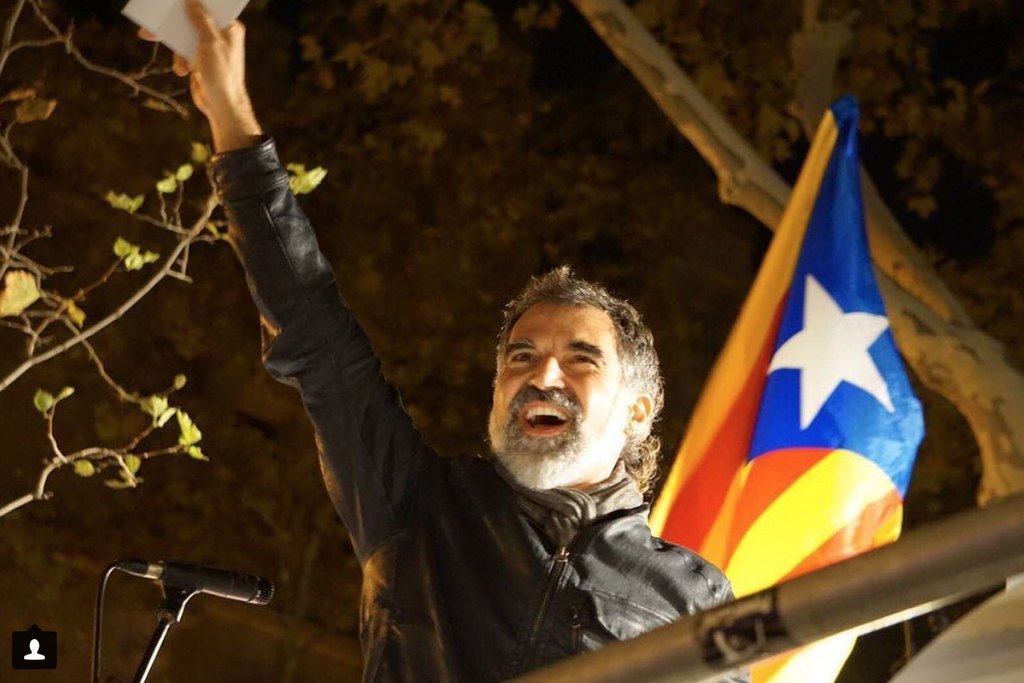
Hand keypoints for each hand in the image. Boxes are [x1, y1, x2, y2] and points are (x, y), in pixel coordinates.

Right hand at [138, 0, 262, 151]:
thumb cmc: (222, 73)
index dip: (189, 3)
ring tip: (169, 55)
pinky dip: (180, 61)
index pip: (207, 7)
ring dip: (177, 49)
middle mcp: (220, 36)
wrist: (222, 106)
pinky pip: (183, 53)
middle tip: (150, 23)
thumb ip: (200, 19)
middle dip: (173, 25)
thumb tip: (191, 0)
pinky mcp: (200, 61)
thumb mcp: (211, 42)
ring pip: (184, 38)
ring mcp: (210, 49)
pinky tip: (183, 71)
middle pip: (191, 21)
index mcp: (229, 27)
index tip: (171, 2)